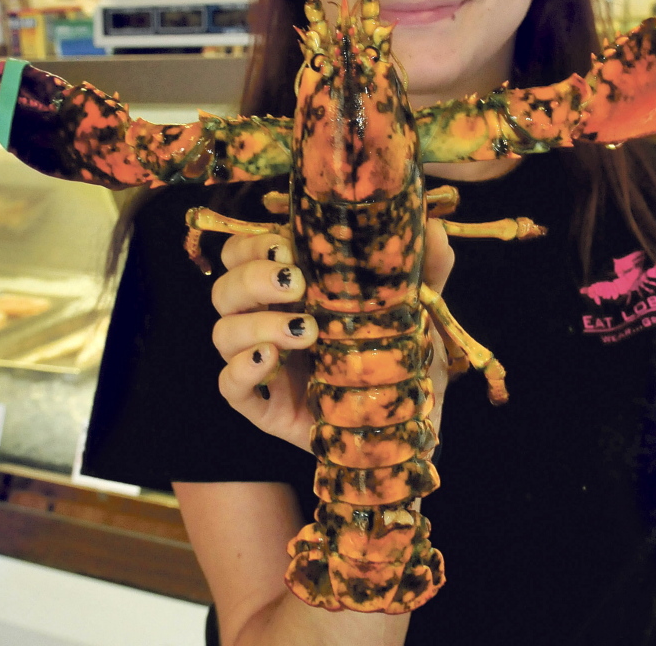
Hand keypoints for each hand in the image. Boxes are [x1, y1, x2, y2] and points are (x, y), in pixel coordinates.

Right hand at [210, 221, 455, 453]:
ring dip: (256, 324)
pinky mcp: (259, 406)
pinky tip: (271, 361)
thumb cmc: (395, 360)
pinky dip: (242, 369)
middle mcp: (265, 319)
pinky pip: (228, 384)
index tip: (288, 246)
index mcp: (290, 288)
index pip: (243, 253)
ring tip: (305, 330)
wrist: (401, 427)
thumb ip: (424, 272)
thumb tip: (433, 228)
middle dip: (253, 278)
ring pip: (222, 332)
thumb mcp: (414, 313)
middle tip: (296, 284)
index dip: (253, 245)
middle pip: (226, 287)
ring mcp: (258, 364)